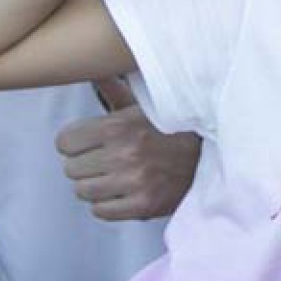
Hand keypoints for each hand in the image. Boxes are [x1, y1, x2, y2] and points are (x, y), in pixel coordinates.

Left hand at [56, 78, 200, 220]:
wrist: (215, 153)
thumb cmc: (176, 126)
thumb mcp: (147, 104)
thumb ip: (115, 91)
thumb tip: (94, 69)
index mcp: (120, 125)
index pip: (65, 142)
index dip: (74, 141)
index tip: (88, 141)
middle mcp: (124, 154)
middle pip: (71, 168)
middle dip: (84, 162)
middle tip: (103, 158)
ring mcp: (134, 182)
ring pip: (83, 191)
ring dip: (94, 184)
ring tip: (112, 175)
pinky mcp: (144, 205)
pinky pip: (101, 211)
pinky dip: (107, 203)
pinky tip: (122, 191)